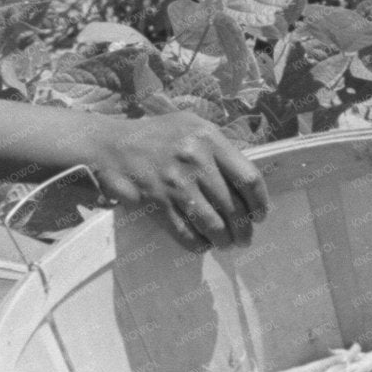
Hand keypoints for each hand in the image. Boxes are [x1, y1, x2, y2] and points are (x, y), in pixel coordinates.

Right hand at [83, 112, 268, 251]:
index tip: (260, 216)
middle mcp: (195, 159)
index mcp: (209, 138)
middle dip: (244, 230)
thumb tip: (247, 182)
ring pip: (213, 225)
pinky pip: (186, 234)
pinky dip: (199, 245)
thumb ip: (218, 147)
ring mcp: (175, 183)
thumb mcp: (190, 126)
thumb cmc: (155, 135)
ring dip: (224, 241)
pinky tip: (203, 244)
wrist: (111, 145)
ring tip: (226, 244)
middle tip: (245, 239)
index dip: (260, 204)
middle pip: (234, 207)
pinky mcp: (157, 203)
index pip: (249, 179)